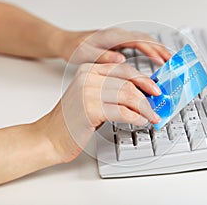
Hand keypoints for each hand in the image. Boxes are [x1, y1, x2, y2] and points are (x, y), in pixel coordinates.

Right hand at [40, 63, 161, 161]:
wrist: (50, 136)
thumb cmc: (72, 118)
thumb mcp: (91, 97)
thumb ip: (112, 90)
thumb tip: (140, 94)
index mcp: (89, 70)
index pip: (124, 70)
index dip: (143, 79)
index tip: (155, 89)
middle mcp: (87, 77)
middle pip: (128, 83)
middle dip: (147, 96)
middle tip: (156, 106)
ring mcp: (87, 92)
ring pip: (127, 96)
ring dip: (144, 108)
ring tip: (151, 116)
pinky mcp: (89, 109)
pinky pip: (121, 111)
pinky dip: (135, 117)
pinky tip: (140, 121)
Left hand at [60, 28, 170, 64]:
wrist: (67, 42)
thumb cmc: (75, 48)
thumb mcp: (84, 54)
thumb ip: (102, 56)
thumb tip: (121, 60)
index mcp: (113, 36)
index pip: (138, 41)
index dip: (152, 50)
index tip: (162, 61)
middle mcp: (119, 35)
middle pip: (146, 39)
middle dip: (162, 49)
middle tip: (175, 61)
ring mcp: (121, 38)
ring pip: (145, 41)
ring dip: (159, 49)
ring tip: (171, 60)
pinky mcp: (121, 43)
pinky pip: (141, 44)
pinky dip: (151, 50)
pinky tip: (156, 58)